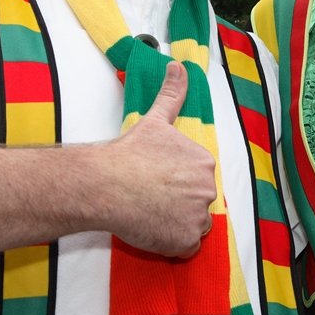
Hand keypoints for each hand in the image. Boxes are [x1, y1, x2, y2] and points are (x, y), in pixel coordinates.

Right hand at [105, 62, 216, 256]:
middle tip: (151, 197)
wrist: (106, 184)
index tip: (156, 180)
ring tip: (150, 212)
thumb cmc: (128, 153)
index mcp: (204, 162)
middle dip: (178, 203)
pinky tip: (152, 229)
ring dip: (176, 223)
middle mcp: (208, 189)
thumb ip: (172, 94)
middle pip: (198, 202)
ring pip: (193, 225)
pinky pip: (185, 247)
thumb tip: (179, 66)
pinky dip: (171, 244)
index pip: (198, 179)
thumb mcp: (155, 119)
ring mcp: (197, 217)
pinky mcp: (185, 241)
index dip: (176, 182)